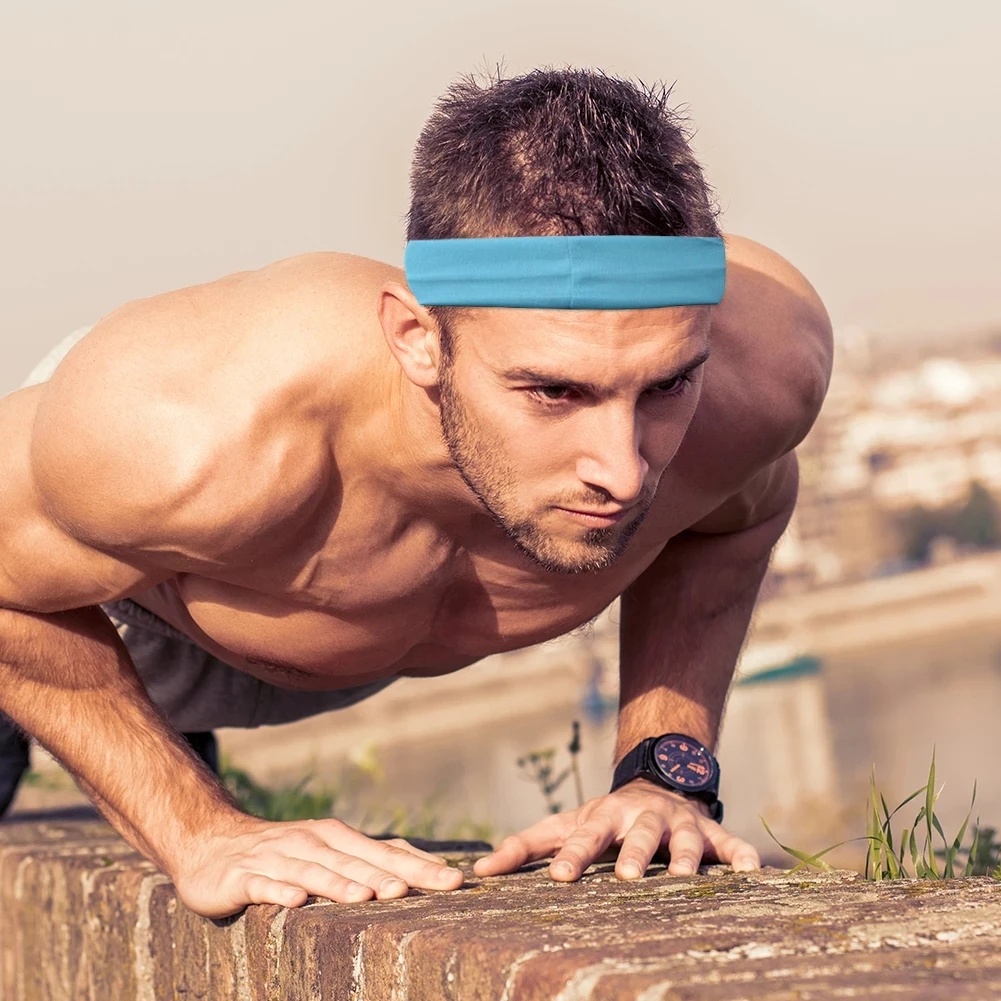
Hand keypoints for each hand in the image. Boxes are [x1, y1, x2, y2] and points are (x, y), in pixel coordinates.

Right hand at [170, 815, 464, 917]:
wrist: (212, 845)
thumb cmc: (282, 853)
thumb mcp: (328, 852)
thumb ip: (369, 858)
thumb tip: (420, 865)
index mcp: (337, 837)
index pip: (386, 852)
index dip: (419, 867)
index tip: (453, 881)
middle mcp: (312, 842)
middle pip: (356, 862)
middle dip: (386, 875)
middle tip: (414, 891)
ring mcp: (278, 858)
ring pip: (314, 872)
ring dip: (339, 883)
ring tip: (366, 897)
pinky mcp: (244, 876)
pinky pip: (264, 885)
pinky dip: (280, 891)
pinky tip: (295, 901)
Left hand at [474, 778, 759, 881]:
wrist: (654, 782)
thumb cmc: (601, 819)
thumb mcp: (563, 825)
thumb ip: (522, 847)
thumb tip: (478, 873)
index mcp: (603, 818)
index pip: (584, 837)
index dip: (573, 856)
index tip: (559, 877)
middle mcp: (641, 817)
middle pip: (637, 834)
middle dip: (634, 853)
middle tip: (628, 877)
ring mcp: (677, 823)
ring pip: (681, 837)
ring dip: (683, 855)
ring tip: (682, 877)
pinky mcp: (708, 832)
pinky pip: (728, 842)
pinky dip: (740, 854)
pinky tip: (751, 871)